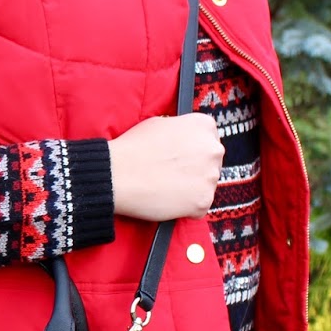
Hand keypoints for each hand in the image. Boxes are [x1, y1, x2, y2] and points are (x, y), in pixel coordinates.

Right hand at [108, 114, 223, 221]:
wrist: (117, 175)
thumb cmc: (133, 149)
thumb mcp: (160, 123)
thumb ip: (181, 131)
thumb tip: (185, 141)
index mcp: (203, 126)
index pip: (209, 139)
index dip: (193, 150)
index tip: (182, 157)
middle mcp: (213, 149)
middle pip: (211, 163)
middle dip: (195, 169)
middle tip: (172, 174)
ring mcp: (210, 176)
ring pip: (206, 185)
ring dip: (191, 188)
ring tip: (166, 187)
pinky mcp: (203, 201)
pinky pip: (200, 207)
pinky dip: (186, 208)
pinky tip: (167, 200)